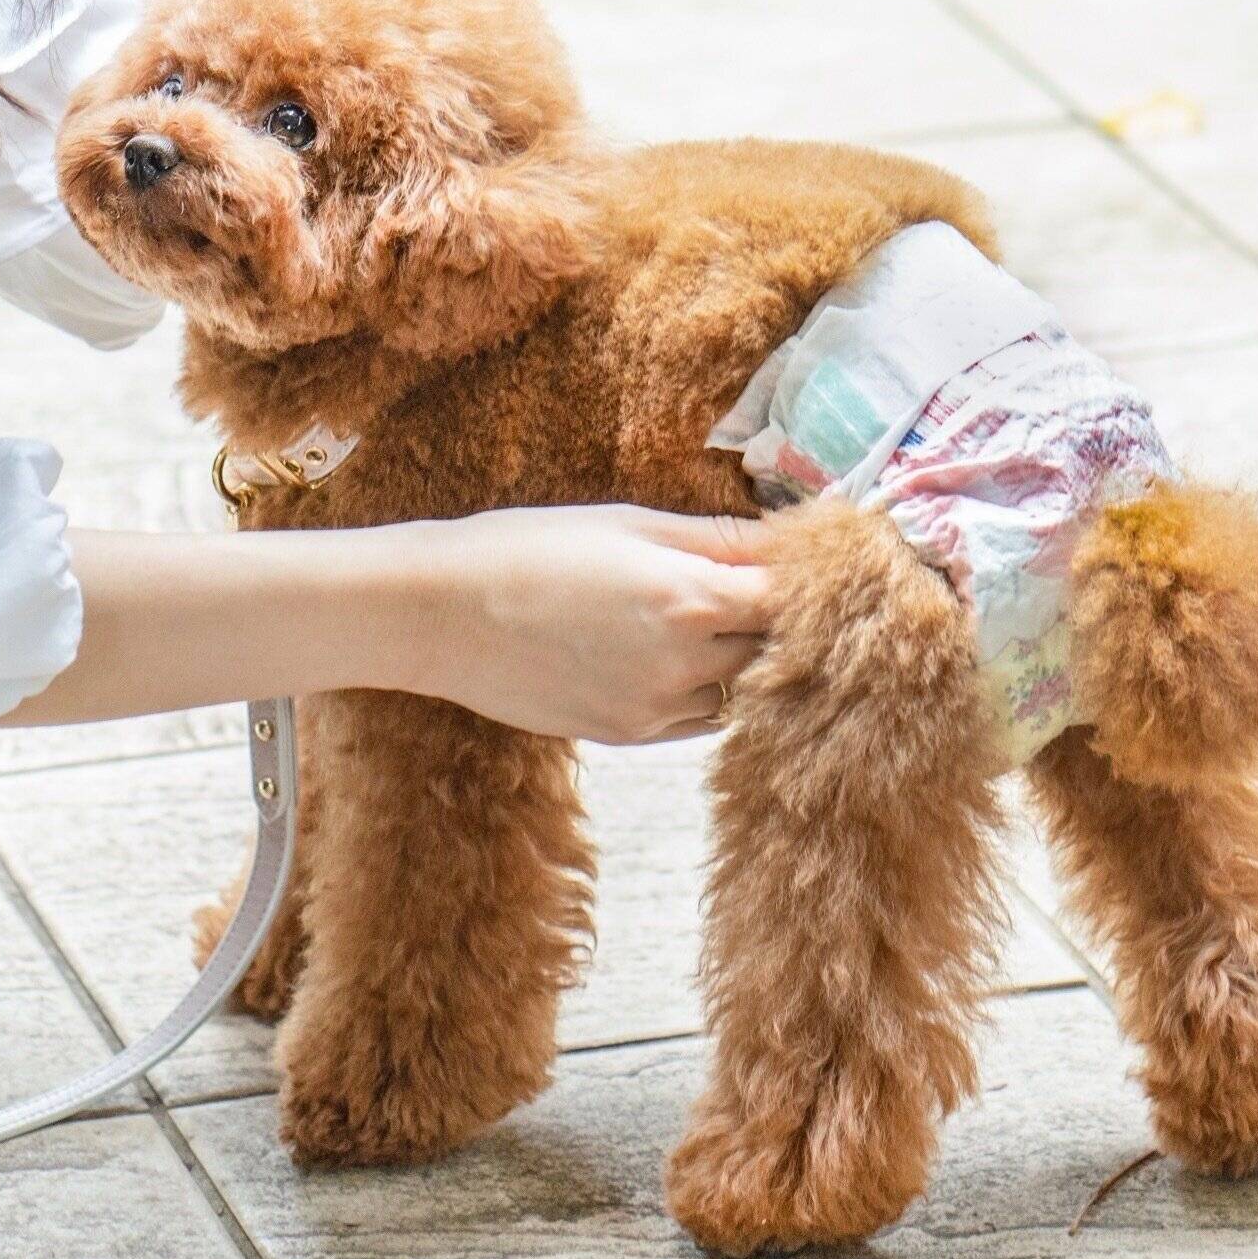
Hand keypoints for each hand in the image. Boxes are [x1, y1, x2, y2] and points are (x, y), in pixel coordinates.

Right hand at [402, 504, 775, 743]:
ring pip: (741, 690)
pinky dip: (704, 688)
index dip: (812, 581)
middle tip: (769, 588)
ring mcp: (655, 708)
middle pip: (776, 648)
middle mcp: (684, 662)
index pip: (792, 599)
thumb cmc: (530, 548)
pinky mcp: (627, 734)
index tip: (816, 564)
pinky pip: (698, 717)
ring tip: (714, 620)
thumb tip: (785, 537)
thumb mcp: (629, 524)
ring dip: (743, 659)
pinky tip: (675, 654)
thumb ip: (715, 539)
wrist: (441, 614)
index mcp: (690, 598)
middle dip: (780, 620)